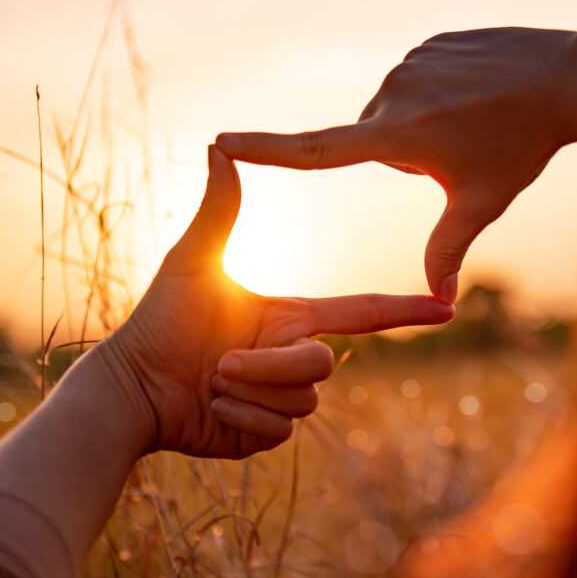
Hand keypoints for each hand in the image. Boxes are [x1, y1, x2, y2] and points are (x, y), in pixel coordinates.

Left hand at [106, 146, 452, 458]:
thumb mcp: (192, 262)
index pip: (362, 313)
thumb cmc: (159, 320)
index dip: (405, 311)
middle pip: (323, 366)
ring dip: (250, 391)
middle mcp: (294, 357)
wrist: (131, 387)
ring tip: (211, 382)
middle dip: (271, 366)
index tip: (445, 308)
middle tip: (221, 363)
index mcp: (292, 318)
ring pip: (303, 401)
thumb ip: (220, 210)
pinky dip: (242, 420)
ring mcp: (283, 398)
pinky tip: (213, 410)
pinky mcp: (266, 432)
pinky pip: (280, 431)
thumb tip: (220, 145)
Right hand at [216, 28, 576, 301]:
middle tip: (461, 149)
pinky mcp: (429, 44)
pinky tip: (478, 96)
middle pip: (379, 140)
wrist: (564, 79)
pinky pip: (419, 82)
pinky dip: (440, 96)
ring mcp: (411, 62)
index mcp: (397, 135)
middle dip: (409, 154)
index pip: (317, 148)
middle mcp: (393, 92)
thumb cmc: (521, 147)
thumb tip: (438, 302)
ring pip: (400, 111)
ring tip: (473, 122)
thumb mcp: (481, 202)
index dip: (266, 148)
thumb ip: (447, 249)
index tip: (223, 139)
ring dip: (426, 124)